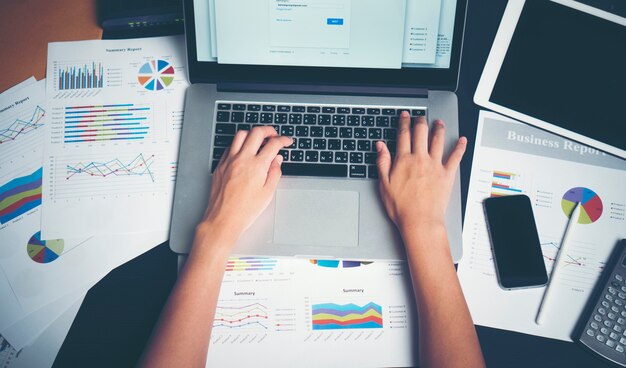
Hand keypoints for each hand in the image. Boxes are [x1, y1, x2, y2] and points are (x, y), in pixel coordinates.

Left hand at [198, 127, 292, 241]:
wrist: (223, 219)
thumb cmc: (245, 210)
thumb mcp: (267, 193)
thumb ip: (275, 172)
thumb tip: (277, 160)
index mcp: (257, 166)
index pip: (273, 144)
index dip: (283, 140)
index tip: (287, 141)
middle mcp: (242, 159)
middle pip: (257, 132)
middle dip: (269, 130)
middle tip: (274, 135)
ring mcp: (229, 161)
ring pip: (241, 135)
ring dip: (252, 133)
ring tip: (259, 140)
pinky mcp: (220, 165)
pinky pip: (229, 146)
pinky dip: (239, 144)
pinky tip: (244, 150)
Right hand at [376, 112, 465, 234]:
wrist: (420, 221)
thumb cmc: (401, 207)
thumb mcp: (383, 184)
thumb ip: (382, 162)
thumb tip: (380, 146)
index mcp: (404, 160)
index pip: (403, 135)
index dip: (404, 123)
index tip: (405, 116)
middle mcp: (420, 159)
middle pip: (421, 133)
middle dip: (420, 121)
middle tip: (420, 117)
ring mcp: (435, 165)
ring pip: (438, 140)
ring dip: (438, 129)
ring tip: (439, 122)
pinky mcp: (447, 174)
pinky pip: (455, 157)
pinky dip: (459, 147)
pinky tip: (462, 140)